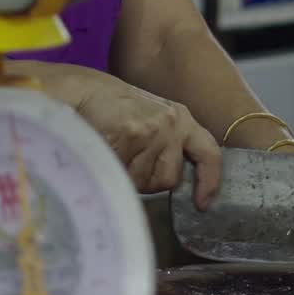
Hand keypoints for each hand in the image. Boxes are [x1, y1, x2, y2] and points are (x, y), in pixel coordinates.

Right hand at [75, 80, 220, 210]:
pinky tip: (105, 152)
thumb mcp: (151, 120)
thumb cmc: (113, 109)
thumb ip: (165, 146)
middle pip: (169, 178)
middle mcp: (172, 124)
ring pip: (146, 181)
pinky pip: (126, 174)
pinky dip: (114, 172)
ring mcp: (153, 129)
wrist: (84, 90)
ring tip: (114, 152)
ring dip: (129, 177)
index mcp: (180, 118)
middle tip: (127, 160)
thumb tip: (171, 183)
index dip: (209, 181)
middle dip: (148, 180)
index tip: (202, 204)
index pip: (208, 153)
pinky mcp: (132, 134)